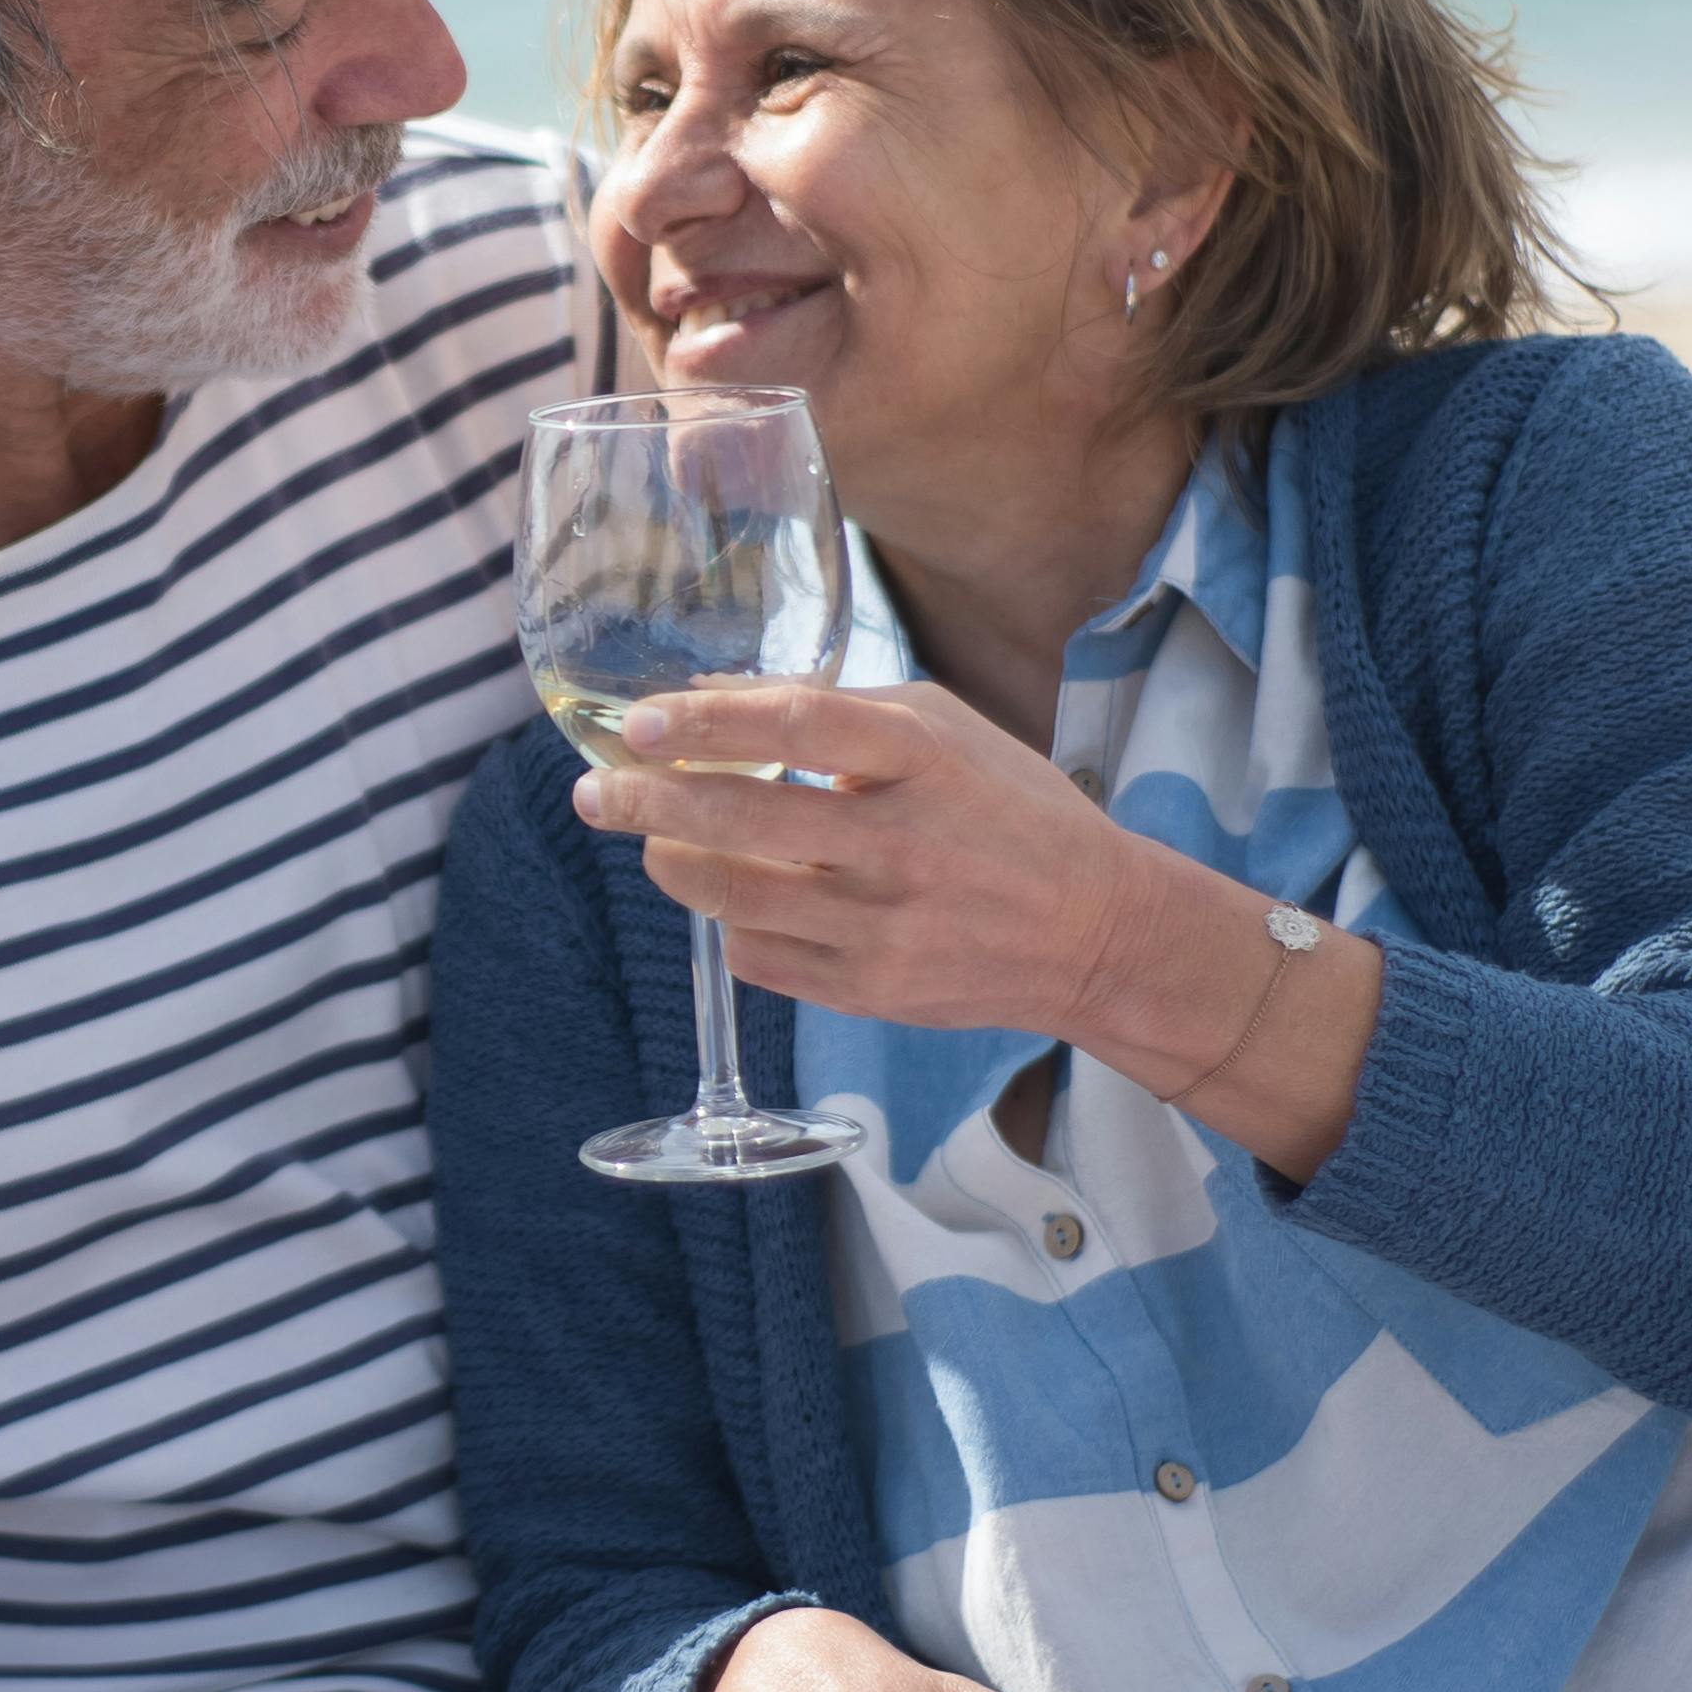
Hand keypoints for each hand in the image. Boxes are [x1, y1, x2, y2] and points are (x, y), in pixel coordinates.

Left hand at [576, 677, 1383, 1178]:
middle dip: (646, 801)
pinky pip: (758, 955)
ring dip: (672, 860)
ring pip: (730, 895)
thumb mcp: (942, 729)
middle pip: (741, 818)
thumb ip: (832, 709)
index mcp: (922, 757)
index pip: (794, 727)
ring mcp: (883, 925)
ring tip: (653, 838)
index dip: (705, 723)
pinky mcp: (870, 992)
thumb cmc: (1009, 811)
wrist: (1095, 932)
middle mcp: (900, 843)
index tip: (639, 723)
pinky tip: (735, 895)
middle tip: (596, 789)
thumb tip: (709, 699)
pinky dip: (730, 921)